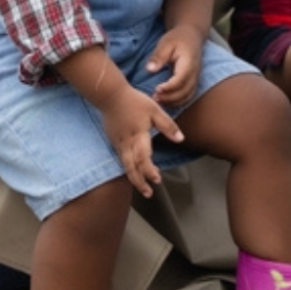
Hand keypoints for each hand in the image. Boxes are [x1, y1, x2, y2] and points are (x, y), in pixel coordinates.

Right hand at [102, 82, 179, 196]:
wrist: (110, 96)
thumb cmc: (135, 101)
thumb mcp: (155, 110)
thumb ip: (168, 126)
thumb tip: (181, 139)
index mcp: (138, 136)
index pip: (143, 159)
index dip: (149, 171)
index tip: (157, 179)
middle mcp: (126, 143)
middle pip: (132, 168)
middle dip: (140, 182)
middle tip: (149, 193)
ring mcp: (118, 144)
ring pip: (125, 166)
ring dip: (134, 178)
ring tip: (143, 188)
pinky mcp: (113, 141)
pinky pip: (121, 160)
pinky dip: (128, 169)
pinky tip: (134, 172)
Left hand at [147, 23, 207, 106]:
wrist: (191, 36)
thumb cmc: (177, 39)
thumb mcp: (165, 43)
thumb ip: (158, 56)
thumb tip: (149, 70)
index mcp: (188, 63)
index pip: (180, 79)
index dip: (169, 87)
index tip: (156, 90)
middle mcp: (194, 73)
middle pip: (184, 91)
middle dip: (169, 97)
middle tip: (153, 98)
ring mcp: (195, 79)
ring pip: (186, 96)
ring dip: (172, 102)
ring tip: (157, 101)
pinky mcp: (193, 82)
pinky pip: (187, 96)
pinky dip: (177, 102)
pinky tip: (165, 101)